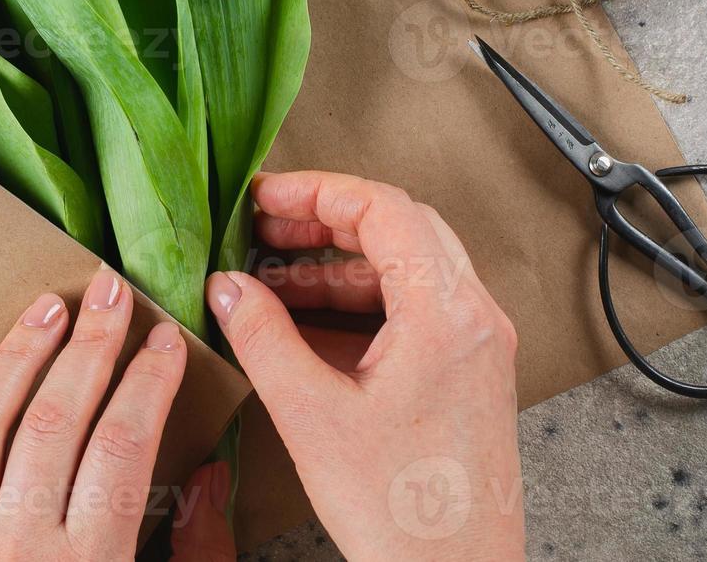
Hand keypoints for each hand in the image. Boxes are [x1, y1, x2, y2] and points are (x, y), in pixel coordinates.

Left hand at [0, 269, 187, 561]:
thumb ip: (196, 549)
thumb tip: (211, 474)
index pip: (123, 446)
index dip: (149, 383)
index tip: (165, 341)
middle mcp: (19, 548)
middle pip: (55, 420)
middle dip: (90, 345)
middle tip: (110, 292)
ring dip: (19, 357)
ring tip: (47, 310)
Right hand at [205, 171, 525, 561]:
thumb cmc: (402, 514)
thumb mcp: (311, 415)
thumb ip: (263, 337)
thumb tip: (229, 287)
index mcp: (445, 315)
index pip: (384, 210)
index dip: (318, 192)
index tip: (267, 195)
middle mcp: (474, 317)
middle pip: (401, 227)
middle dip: (326, 220)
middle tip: (267, 225)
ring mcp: (477, 343)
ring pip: (408, 265)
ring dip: (339, 264)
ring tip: (273, 276)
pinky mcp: (469, 369)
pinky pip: (415, 307)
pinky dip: (362, 301)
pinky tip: (307, 318)